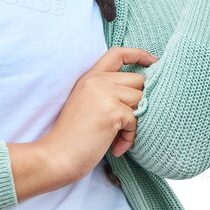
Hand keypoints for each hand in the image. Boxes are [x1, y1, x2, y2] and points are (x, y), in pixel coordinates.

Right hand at [38, 47, 157, 183]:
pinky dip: (130, 137)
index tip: (154, 62)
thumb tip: (142, 93)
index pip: (118, 53)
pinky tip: (117, 147)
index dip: (139, 55)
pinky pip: (136, 120)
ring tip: (118, 138)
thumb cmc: (73, 137)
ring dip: (134, 122)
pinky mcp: (111, 111)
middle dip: (138, 102)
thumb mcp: (87, 104)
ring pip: (140, 99)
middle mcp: (97, 80)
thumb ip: (108, 92)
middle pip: (138, 80)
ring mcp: (104, 94)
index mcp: (90, 77)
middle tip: (125, 124)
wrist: (56, 156)